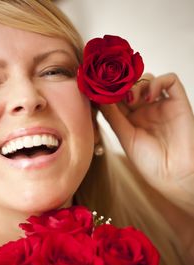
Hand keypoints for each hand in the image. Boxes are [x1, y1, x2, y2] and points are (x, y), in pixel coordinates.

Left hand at [100, 73, 193, 215]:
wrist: (173, 174)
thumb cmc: (149, 163)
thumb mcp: (125, 137)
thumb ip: (113, 116)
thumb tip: (99, 97)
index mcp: (130, 120)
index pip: (117, 97)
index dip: (109, 91)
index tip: (99, 87)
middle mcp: (145, 110)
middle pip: (131, 85)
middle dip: (122, 85)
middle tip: (115, 89)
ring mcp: (161, 105)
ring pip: (147, 80)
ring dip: (137, 83)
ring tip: (132, 99)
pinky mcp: (177, 102)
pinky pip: (170, 80)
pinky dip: (158, 82)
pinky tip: (149, 95)